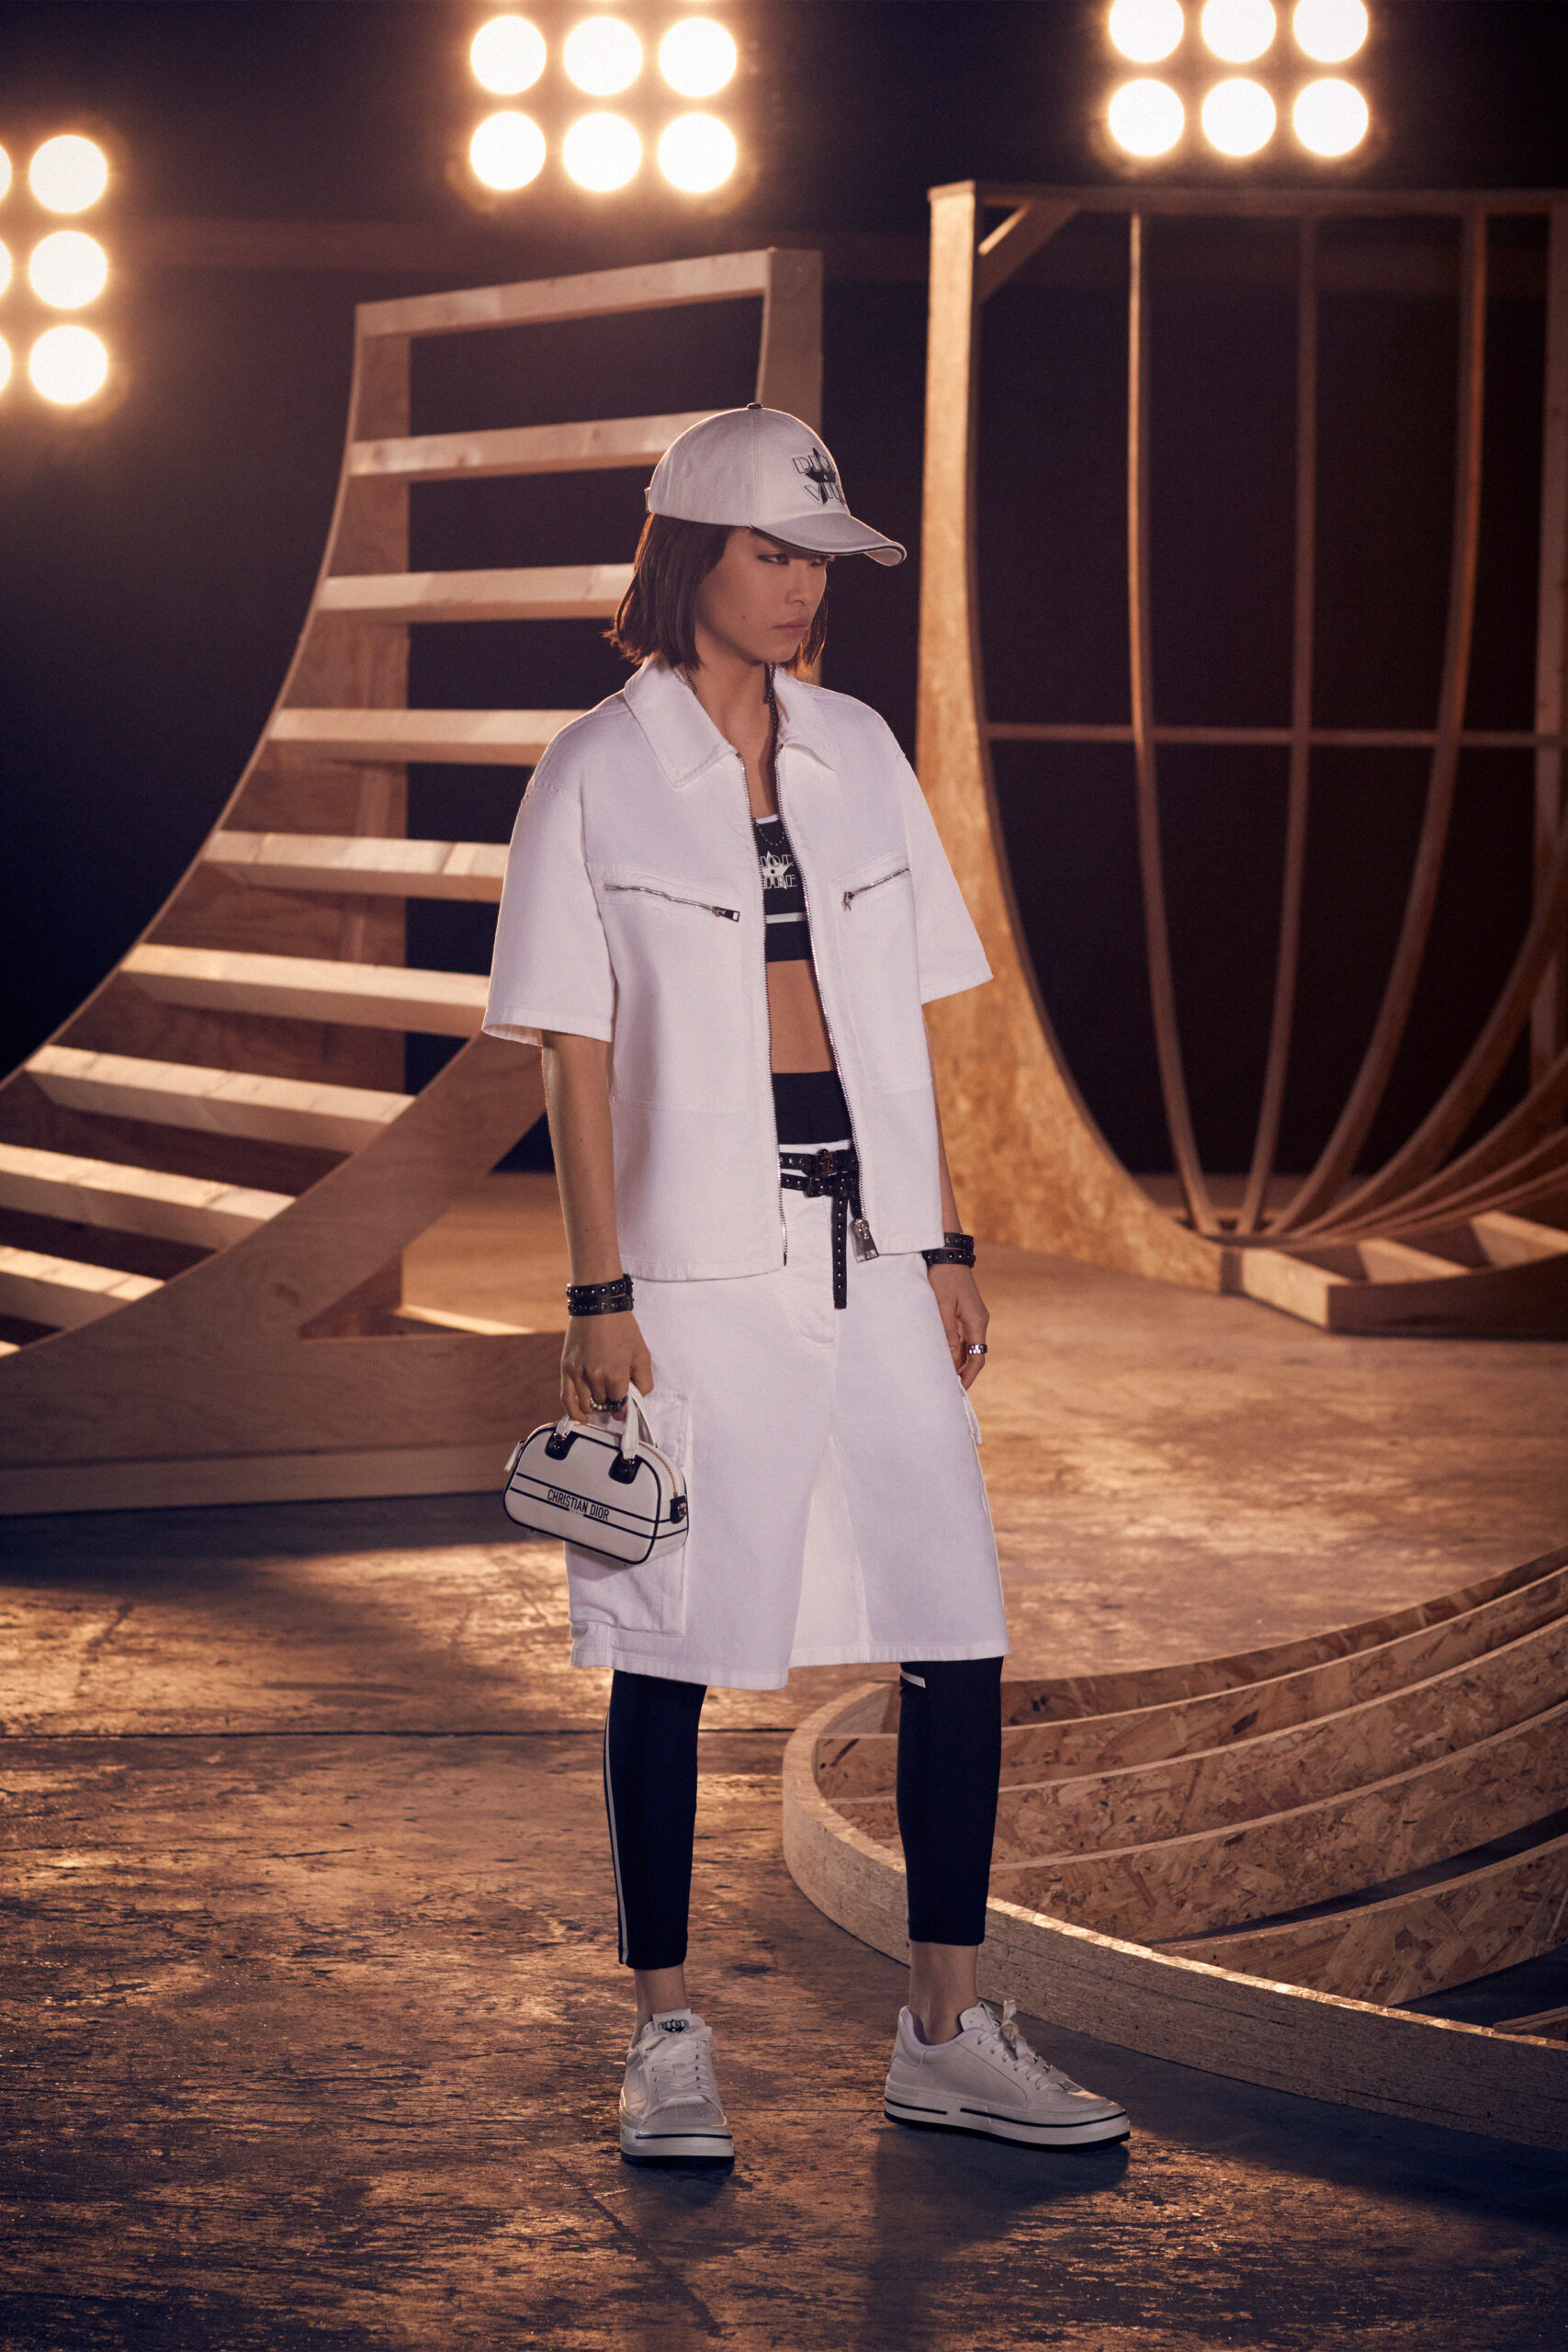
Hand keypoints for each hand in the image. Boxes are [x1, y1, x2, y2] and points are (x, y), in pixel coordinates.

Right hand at [561, 1311, 653, 1422]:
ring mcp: (578, 1374)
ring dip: (595, 1405)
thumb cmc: (622, 1327)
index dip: (624, 1404)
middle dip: (610, 1401)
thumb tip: (637, 1400)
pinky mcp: (566, 1368)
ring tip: (601, 1401)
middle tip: (614, 1392)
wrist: (597, 1305)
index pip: (620, 1404)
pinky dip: (573, 1411)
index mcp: (616, 1375)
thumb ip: (643, 1380)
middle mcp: (595, 1378)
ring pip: (587, 1403)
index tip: (625, 1402)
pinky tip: (581, 1418)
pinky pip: (566, 1398)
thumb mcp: (641, 1353)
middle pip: (604, 1404)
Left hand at [927, 1264, 987, 1389]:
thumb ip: (947, 1334)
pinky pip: (964, 1335)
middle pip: (974, 1354)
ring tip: (942, 1374)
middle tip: (947, 1387)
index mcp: (977, 1321)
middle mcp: (979, 1320)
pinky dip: (955, 1348)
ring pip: (968, 1346)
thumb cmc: (943, 1277)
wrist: (947, 1252)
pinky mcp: (966, 1311)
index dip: (968, 1376)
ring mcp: (974, 1315)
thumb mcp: (941, 1306)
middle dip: (962, 1371)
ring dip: (958, 1360)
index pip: (977, 1358)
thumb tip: (952, 1361)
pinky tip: (943, 1354)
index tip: (958, 1391)